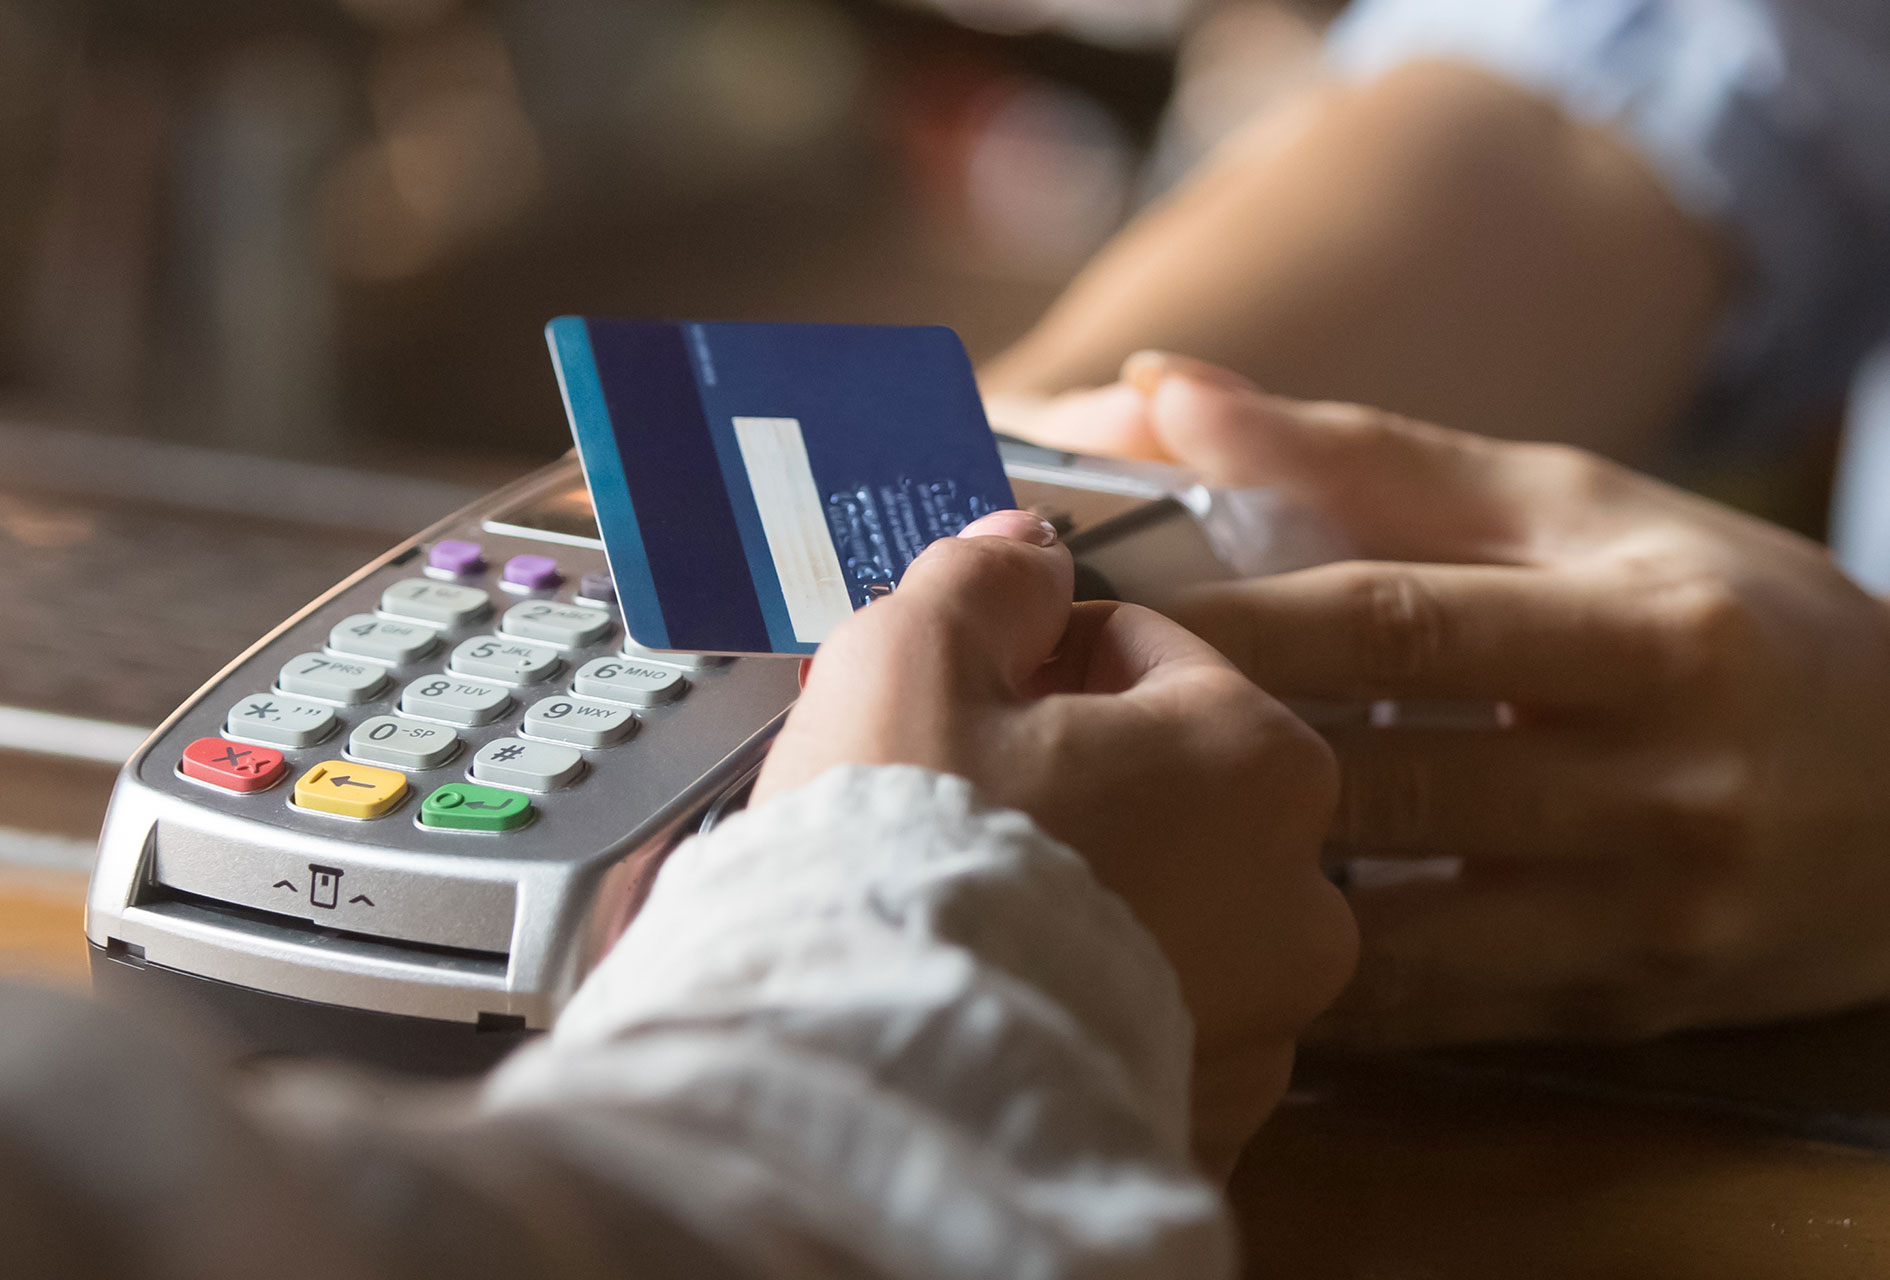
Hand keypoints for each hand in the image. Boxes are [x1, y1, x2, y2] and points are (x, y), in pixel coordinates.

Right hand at [754, 510, 1355, 1169]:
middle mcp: (1300, 903)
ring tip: (960, 909)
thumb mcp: (914, 655)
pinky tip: (987, 998)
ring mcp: (1260, 1032)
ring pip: (1157, 912)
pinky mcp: (1203, 1130)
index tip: (958, 690)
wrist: (879, 1088)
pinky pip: (1138, 1028)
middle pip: (1164, 789)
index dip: (1035, 657)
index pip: (1147, 653)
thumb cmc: (905, 853)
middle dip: (1065, 778)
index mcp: (1258, 760)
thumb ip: (985, 578)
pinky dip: (1077, 1003)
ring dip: (1080, 894)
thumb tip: (1028, 548)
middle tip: (947, 798)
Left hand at [1049, 353, 1889, 1048]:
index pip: (1398, 624)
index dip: (1232, 620)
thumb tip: (1164, 389)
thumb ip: (1369, 460)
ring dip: (1245, 882)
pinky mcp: (1625, 1010)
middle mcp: (1659, 786)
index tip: (1092, 608)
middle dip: (1207, 749)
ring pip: (1394, 924)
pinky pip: (1434, 1010)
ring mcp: (1647, 919)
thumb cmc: (1723, 615)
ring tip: (1109, 841)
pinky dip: (1318, 977)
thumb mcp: (1578, 508)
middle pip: (1382, 773)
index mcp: (1648, 632)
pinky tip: (1217, 936)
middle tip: (1058, 731)